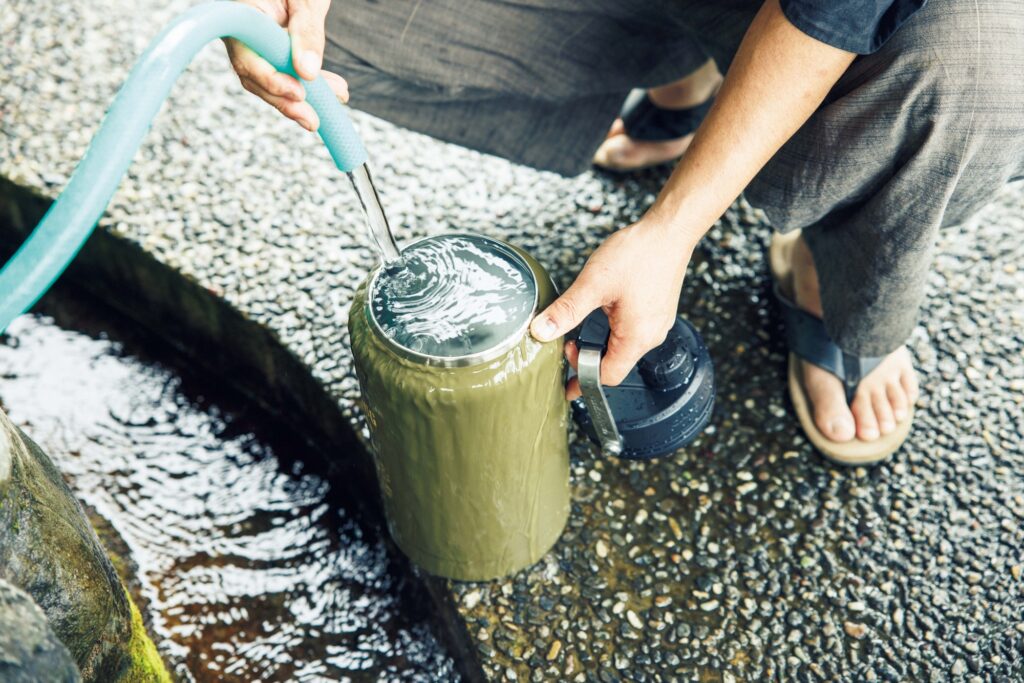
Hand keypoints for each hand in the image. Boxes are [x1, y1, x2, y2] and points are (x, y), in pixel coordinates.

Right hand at [224, 0, 348, 131]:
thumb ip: (306, 32)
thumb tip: (307, 72)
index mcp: (239, 15)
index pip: (247, 57)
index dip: (270, 80)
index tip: (299, 93)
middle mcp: (241, 34)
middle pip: (255, 77)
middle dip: (286, 101)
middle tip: (314, 119)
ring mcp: (253, 44)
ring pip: (269, 81)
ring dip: (302, 98)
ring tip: (336, 100)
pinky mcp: (270, 52)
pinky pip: (284, 74)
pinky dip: (309, 84)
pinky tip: (333, 91)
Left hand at [529, 219, 695, 399]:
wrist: (669, 230)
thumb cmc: (639, 254)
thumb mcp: (594, 284)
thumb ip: (566, 311)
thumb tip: (541, 331)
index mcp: (636, 337)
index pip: (607, 376)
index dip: (582, 375)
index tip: (566, 366)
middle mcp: (651, 336)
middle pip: (615, 363)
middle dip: (588, 358)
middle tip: (566, 344)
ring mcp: (657, 323)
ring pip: (623, 347)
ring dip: (600, 343)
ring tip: (580, 329)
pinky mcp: (658, 311)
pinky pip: (633, 332)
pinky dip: (613, 331)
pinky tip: (601, 313)